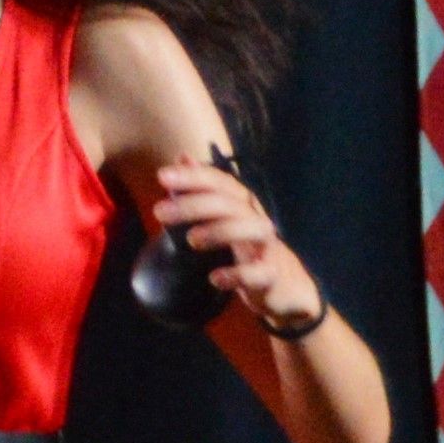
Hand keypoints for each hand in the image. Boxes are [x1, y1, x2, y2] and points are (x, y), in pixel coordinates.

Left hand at [149, 161, 320, 331]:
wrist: (284, 285)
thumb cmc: (246, 247)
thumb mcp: (224, 217)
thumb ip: (203, 191)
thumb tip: (183, 157)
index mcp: (243, 206)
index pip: (221, 183)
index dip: (194, 177)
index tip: (162, 175)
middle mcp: (256, 220)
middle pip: (230, 204)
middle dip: (194, 205)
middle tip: (158, 211)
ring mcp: (267, 247)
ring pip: (252, 230)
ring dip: (220, 232)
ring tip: (191, 240)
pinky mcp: (271, 275)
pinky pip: (259, 272)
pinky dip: (238, 274)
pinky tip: (215, 278)